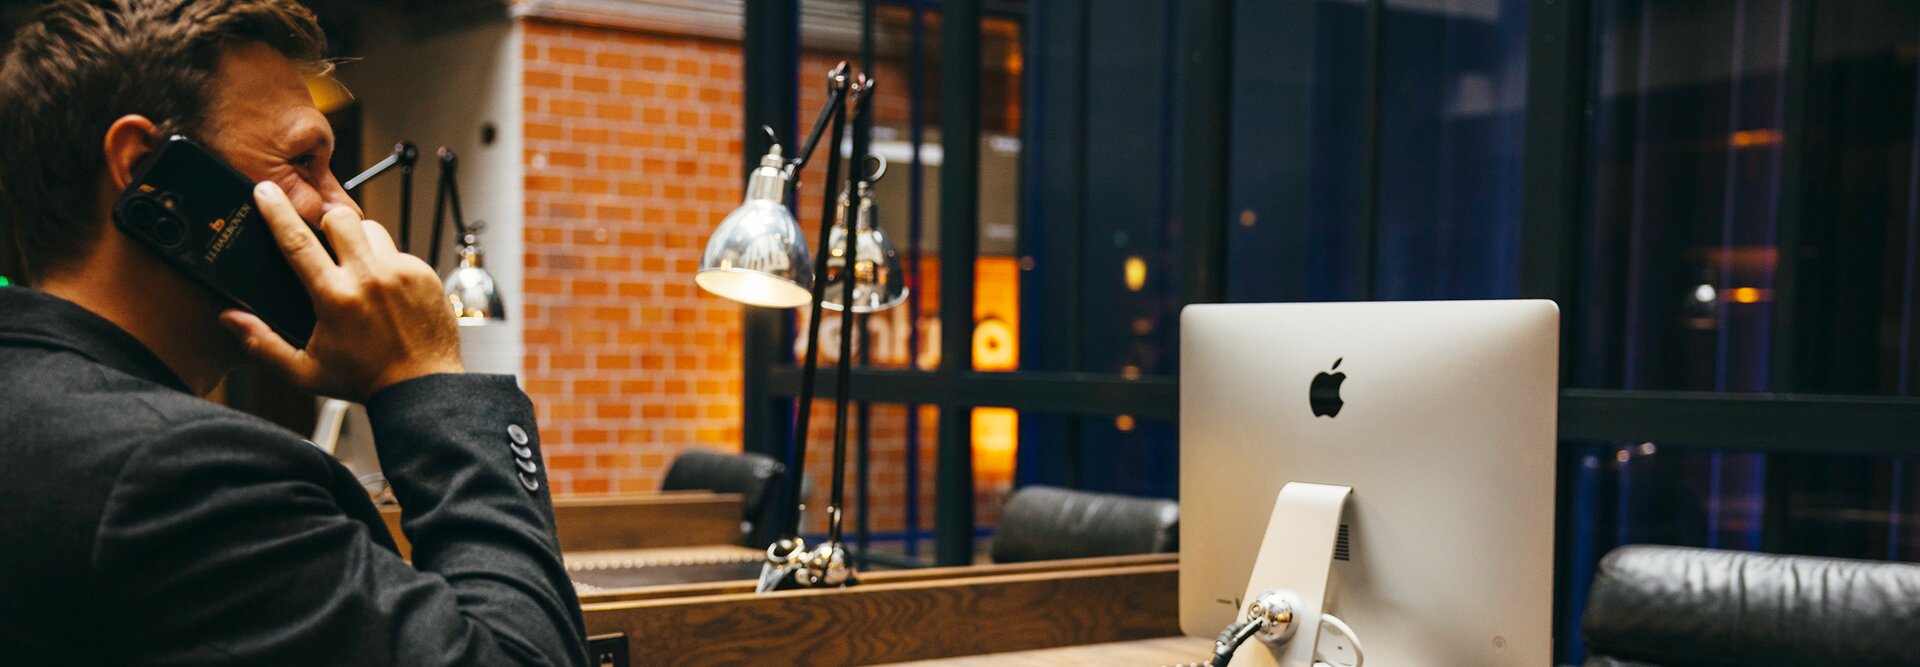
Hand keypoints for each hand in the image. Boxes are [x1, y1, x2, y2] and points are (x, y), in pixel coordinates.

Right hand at [219, 181, 462, 400]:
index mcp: (336, 297)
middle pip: (340, 217)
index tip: (264, 190)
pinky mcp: (424, 274)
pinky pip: (398, 251)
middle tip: (322, 239)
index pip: (297, 242)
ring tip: (355, 268)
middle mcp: (370, 277)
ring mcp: (402, 272)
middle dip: (325, 220)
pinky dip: (386, 262)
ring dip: (358, 240)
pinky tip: (383, 289)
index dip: (276, 211)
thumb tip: (229, 318)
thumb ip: (262, 343)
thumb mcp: (304, 371)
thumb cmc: (364, 380)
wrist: (422, 386)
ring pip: (372, 229)